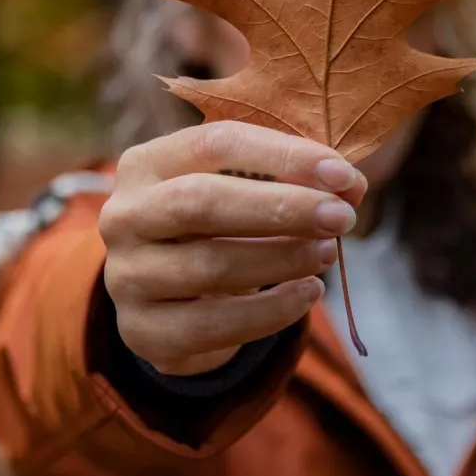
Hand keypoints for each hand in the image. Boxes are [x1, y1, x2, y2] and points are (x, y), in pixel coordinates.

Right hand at [99, 121, 366, 375]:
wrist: (168, 297)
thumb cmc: (214, 225)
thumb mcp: (242, 188)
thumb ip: (291, 177)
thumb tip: (351, 185)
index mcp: (146, 163)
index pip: (215, 144)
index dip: (283, 156)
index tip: (342, 173)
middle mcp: (124, 216)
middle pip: (201, 202)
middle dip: (280, 208)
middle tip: (341, 217)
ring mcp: (127, 276)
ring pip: (211, 266)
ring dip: (281, 259)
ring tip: (327, 253)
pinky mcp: (143, 331)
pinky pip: (213, 325)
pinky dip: (270, 311)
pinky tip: (308, 293)